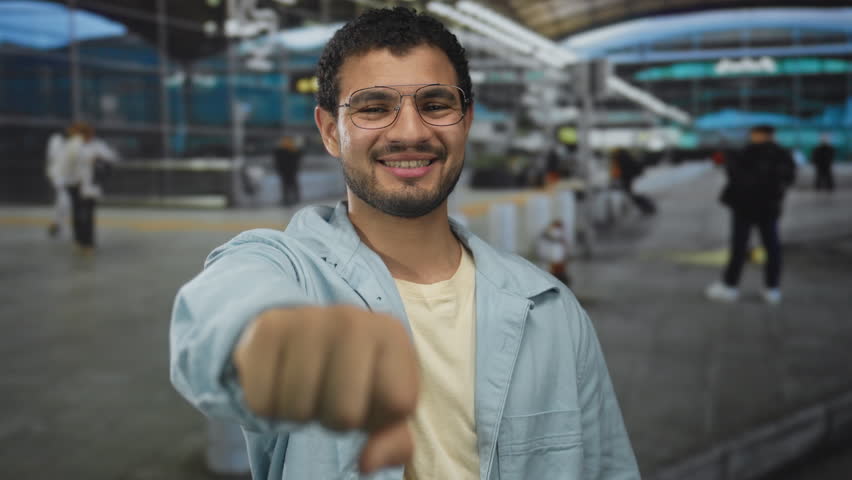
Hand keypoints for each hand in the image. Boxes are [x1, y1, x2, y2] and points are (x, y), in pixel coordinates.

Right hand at [233, 305, 418, 472]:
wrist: (303, 331)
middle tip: (330, 396)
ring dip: (300, 413)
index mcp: (391, 334)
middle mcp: (353, 320)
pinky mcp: (268, 328)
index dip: (378, 416)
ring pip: (299, 410)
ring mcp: (308, 319)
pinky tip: (281, 381)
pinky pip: (262, 402)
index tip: (368, 397)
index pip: (396, 404)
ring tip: (307, 388)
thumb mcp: (384, 403)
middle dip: (335, 419)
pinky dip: (269, 406)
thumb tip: (367, 463)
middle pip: (344, 414)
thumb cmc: (354, 374)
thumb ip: (393, 440)